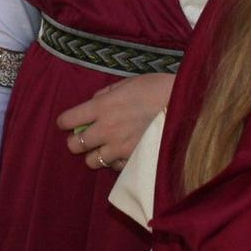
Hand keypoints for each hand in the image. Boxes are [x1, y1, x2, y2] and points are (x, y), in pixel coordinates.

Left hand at [59, 72, 174, 171]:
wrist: (185, 105)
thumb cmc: (158, 88)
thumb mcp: (128, 83)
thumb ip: (106, 94)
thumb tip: (95, 102)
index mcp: (102, 107)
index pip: (68, 119)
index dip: (64, 122)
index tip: (67, 122)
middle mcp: (106, 129)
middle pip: (75, 145)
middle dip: (77, 142)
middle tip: (86, 137)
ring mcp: (119, 147)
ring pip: (92, 161)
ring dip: (96, 155)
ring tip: (106, 147)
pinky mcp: (134, 159)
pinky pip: (115, 167)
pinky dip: (116, 162)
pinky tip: (123, 153)